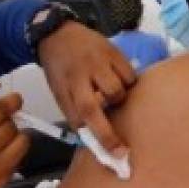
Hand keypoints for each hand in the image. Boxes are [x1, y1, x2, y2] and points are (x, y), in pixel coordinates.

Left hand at [36, 21, 135, 155]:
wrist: (57, 33)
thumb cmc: (58, 68)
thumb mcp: (57, 90)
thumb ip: (72, 111)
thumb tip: (91, 135)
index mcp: (69, 83)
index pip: (84, 114)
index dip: (99, 136)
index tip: (113, 154)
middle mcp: (87, 71)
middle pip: (108, 100)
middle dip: (113, 128)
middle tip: (121, 149)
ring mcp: (103, 59)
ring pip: (121, 88)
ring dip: (119, 99)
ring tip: (111, 97)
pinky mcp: (115, 51)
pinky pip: (131, 75)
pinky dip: (128, 84)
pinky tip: (120, 83)